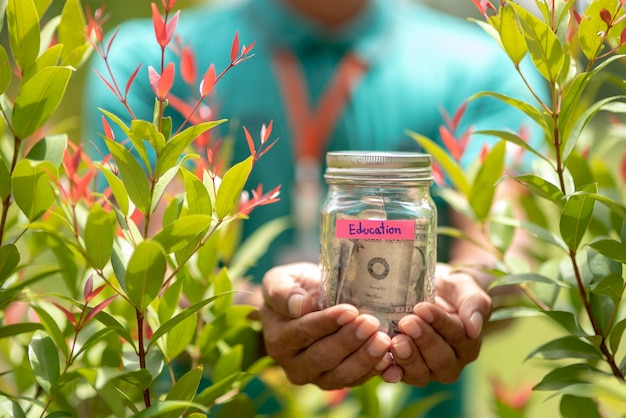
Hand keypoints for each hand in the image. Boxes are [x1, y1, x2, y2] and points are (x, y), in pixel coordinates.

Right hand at [259, 262, 394, 389]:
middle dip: (349, 341)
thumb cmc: (294, 288)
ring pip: (341, 375)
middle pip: (323, 357)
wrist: (305, 304)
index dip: (326, 323)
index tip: (349, 311)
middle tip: (372, 324)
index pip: (302, 333)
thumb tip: (300, 306)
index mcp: (278, 339)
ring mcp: (317, 377)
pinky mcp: (339, 381)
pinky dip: (375, 371)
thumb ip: (283, 292)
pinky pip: (357, 381)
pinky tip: (390, 359)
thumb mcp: (280, 281)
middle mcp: (294, 365)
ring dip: (365, 359)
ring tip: (384, 340)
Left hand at [385, 263, 491, 385]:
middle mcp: (451, 363)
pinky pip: (398, 376)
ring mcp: (427, 371)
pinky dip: (390, 371)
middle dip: (423, 340)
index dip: (440, 323)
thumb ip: (474, 303)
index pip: (457, 336)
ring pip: (420, 373)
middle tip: (406, 322)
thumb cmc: (448, 290)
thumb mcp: (464, 287)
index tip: (422, 308)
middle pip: (441, 359)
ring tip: (396, 341)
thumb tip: (473, 328)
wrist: (424, 292)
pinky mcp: (404, 372)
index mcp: (468, 344)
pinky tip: (382, 362)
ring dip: (407, 357)